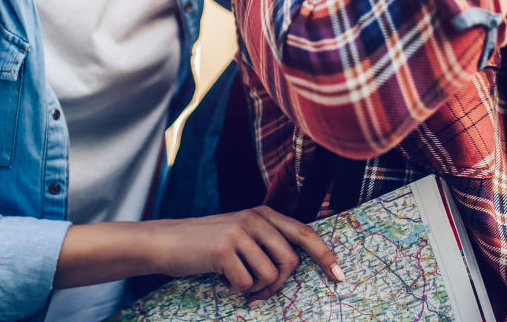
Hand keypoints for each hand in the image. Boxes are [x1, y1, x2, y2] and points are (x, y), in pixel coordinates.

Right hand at [148, 206, 342, 302]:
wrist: (166, 241)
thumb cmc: (206, 244)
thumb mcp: (241, 233)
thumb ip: (267, 241)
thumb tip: (296, 266)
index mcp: (263, 214)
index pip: (304, 233)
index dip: (324, 255)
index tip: (339, 275)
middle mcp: (255, 218)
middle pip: (290, 262)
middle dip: (278, 285)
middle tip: (260, 293)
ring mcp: (239, 232)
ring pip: (269, 275)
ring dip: (254, 288)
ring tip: (235, 280)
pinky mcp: (223, 249)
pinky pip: (246, 283)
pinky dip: (235, 289)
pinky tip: (221, 278)